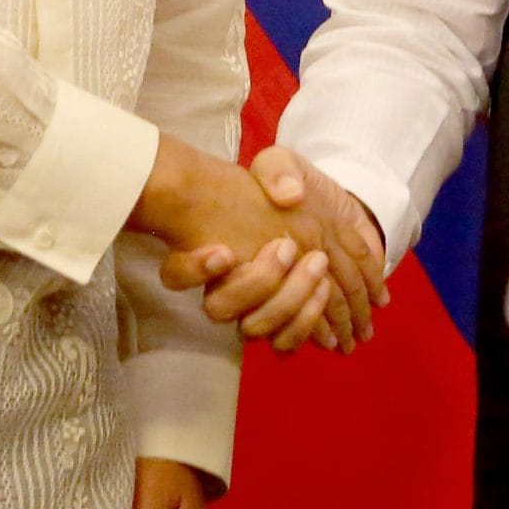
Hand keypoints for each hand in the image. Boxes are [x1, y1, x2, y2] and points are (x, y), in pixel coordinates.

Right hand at [140, 138, 386, 352]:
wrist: (332, 211)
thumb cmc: (295, 189)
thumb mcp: (284, 166)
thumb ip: (278, 171)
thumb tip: (289, 195)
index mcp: (215, 250)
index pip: (177, 274)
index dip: (190, 270)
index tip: (223, 252)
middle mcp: (228, 286)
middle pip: (220, 309)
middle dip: (258, 282)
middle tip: (289, 247)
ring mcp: (256, 309)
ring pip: (255, 329)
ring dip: (288, 303)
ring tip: (318, 267)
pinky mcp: (287, 322)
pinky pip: (286, 342)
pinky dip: (307, 323)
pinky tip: (325, 291)